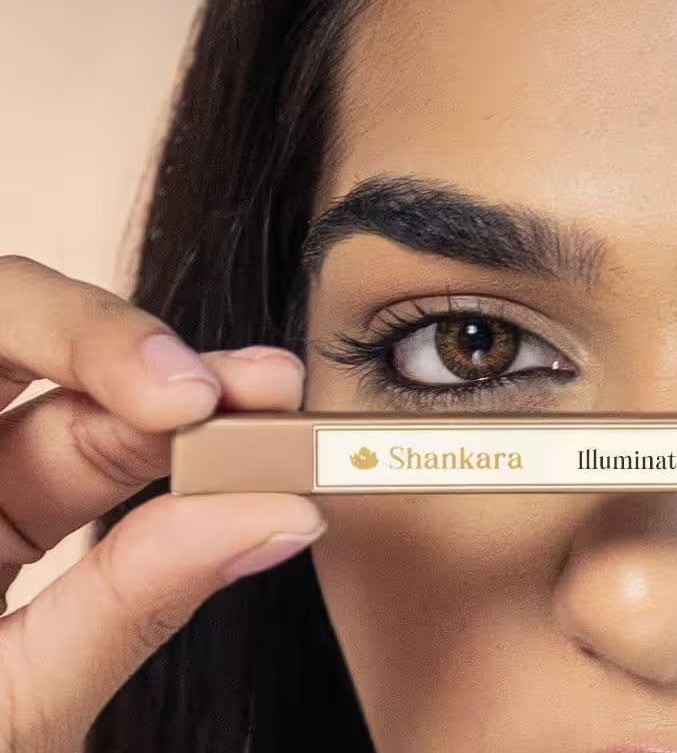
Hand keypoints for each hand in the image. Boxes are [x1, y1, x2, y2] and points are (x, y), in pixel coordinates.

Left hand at [0, 255, 324, 752]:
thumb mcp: (12, 713)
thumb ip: (136, 599)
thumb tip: (272, 512)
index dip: (85, 337)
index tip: (183, 393)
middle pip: (24, 341)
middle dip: (139, 356)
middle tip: (253, 388)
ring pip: (74, 403)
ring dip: (183, 408)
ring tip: (276, 418)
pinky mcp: (6, 524)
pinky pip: (93, 468)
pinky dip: (173, 466)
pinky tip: (238, 460)